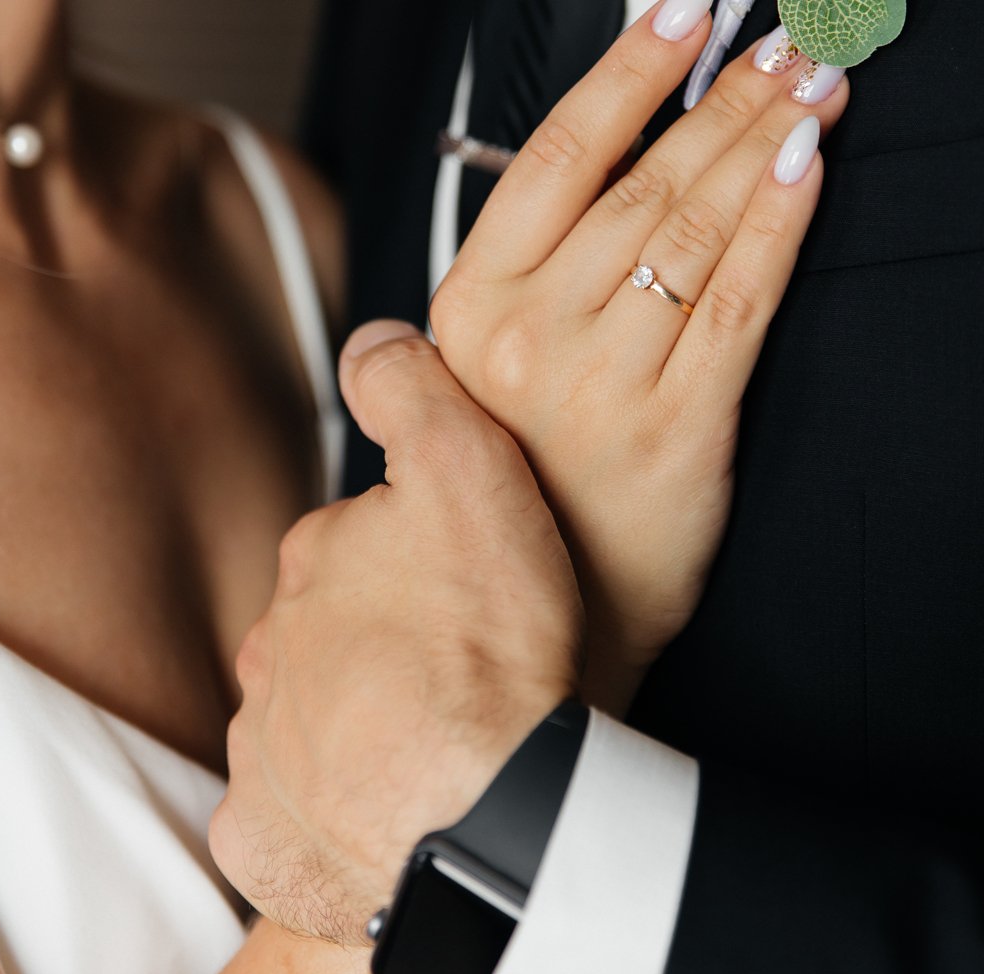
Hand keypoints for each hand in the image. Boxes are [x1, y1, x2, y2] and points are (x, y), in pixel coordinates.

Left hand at [210, 321, 579, 943]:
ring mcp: (261, 750)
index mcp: (314, 564)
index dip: (416, 562)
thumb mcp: (467, 474)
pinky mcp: (266, 837)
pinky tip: (391, 804)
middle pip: (328, 631)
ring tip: (437, 740)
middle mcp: (271, 650)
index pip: (353, 545)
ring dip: (363, 721)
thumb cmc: (486, 647)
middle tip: (456, 667)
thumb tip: (370, 340)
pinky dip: (334, 804)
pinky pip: (293, 811)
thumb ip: (411, 391)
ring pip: (313, 718)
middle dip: (382, 640)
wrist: (480, 811)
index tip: (461, 589)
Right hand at [431, 9, 848, 712]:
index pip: (555, 162)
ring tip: (811, 86)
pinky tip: (810, 171)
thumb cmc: (521, 487)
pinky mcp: (679, 425)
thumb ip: (519, 282)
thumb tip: (590, 168)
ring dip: (765, 145)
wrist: (558, 607)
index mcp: (469, 315)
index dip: (628, 75)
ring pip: (694, 232)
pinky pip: (739, 303)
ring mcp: (604, 382)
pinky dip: (781, 228)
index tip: (682, 16)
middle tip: (781, 42)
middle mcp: (529, 339)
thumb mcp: (479, 380)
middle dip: (725, 100)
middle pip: (641, 184)